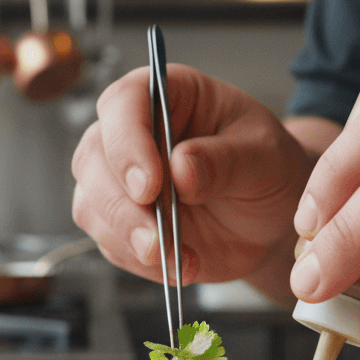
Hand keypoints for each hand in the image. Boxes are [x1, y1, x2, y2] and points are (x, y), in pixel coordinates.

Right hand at [72, 64, 317, 301]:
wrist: (268, 218)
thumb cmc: (267, 169)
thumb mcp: (265, 157)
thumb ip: (226, 160)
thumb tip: (181, 169)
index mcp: (167, 96)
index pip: (124, 103)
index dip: (127, 143)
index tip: (150, 185)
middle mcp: (132, 133)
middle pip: (94, 158)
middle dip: (121, 205)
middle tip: (156, 239)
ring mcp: (119, 179)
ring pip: (91, 204)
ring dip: (127, 239)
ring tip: (177, 258)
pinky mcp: (120, 222)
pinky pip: (109, 243)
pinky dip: (139, 261)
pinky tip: (180, 264)